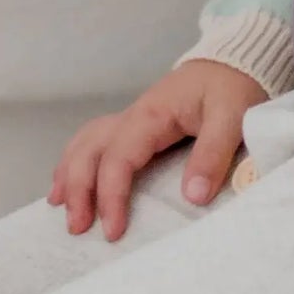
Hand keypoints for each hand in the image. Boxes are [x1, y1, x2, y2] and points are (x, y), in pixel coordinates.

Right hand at [48, 59, 266, 241]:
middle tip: (77, 228)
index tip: (113, 230)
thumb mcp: (231, 117)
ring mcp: (132, 120)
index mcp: (151, 115)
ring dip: (69, 174)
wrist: (234, 62)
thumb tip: (192, 197)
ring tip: (60, 207)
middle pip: (89, 149)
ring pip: (86, 143)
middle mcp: (133, 116)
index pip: (118, 157)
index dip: (111, 195)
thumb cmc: (232, 88)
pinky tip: (70, 180)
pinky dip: (77, 161)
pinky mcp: (138, 127)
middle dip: (78, 188)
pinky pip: (96, 142)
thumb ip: (212, 154)